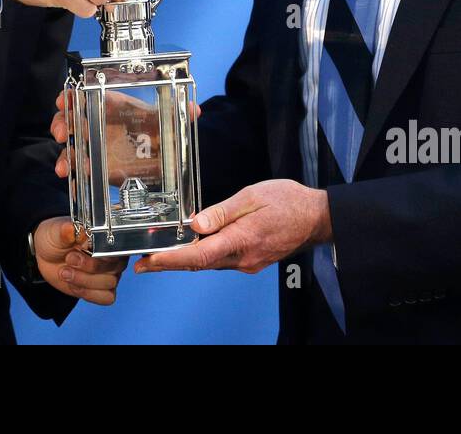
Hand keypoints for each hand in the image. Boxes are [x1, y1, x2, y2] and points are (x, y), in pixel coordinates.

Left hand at [33, 216, 127, 304]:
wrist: (46, 256)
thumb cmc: (55, 239)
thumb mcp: (55, 231)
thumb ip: (64, 231)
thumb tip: (70, 229)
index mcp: (107, 237)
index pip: (116, 246)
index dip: (101, 251)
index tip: (81, 249)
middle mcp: (112, 255)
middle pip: (115, 267)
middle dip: (90, 267)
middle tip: (69, 259)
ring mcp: (108, 273)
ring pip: (110, 283)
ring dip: (84, 280)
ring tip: (65, 272)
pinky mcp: (101, 289)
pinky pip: (106, 298)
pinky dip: (88, 293)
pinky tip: (73, 285)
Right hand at [51, 89, 200, 183]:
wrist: (160, 160)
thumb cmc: (159, 134)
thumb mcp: (168, 124)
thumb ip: (179, 117)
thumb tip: (196, 111)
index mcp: (112, 108)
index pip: (85, 97)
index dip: (71, 97)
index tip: (64, 101)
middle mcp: (99, 126)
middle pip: (70, 120)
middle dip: (60, 124)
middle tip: (61, 134)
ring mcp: (95, 148)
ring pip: (70, 147)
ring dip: (64, 156)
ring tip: (65, 169)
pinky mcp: (97, 170)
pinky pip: (80, 173)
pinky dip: (74, 180)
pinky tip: (74, 187)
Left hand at [133, 179, 330, 274]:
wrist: (317, 218)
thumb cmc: (288, 202)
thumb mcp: (253, 196)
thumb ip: (222, 212)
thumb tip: (195, 225)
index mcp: (242, 240)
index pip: (198, 256)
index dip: (170, 260)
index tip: (148, 262)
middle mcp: (243, 259)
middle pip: (198, 264)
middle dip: (169, 263)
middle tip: (143, 262)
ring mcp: (248, 264)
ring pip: (209, 263)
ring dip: (185, 260)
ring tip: (160, 253)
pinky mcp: (252, 261)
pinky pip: (221, 260)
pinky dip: (202, 256)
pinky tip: (192, 247)